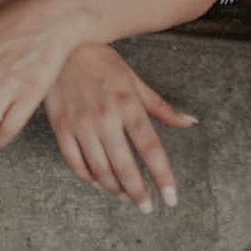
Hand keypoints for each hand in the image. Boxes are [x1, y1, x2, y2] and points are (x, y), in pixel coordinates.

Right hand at [43, 44, 194, 212]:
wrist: (60, 43)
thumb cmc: (100, 60)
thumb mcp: (134, 79)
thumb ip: (161, 107)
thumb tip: (190, 122)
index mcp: (128, 105)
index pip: (151, 150)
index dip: (163, 177)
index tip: (171, 199)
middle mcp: (105, 118)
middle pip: (125, 167)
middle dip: (138, 193)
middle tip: (147, 207)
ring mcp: (80, 124)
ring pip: (99, 170)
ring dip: (114, 189)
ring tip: (125, 196)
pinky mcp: (60, 127)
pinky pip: (74, 162)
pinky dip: (88, 178)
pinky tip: (98, 182)